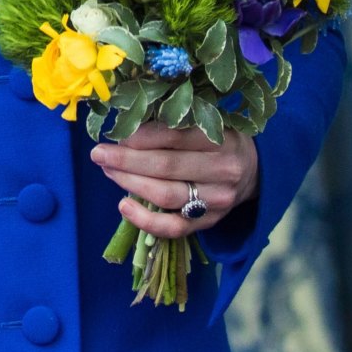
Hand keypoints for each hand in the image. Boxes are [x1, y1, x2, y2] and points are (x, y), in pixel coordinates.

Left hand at [90, 124, 256, 239]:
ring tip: (108, 171)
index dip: (140, 136)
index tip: (116, 134)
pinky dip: (145, 220)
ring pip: (166, 195)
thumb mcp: (203, 124)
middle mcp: (223, 170)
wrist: (252, 171)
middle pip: (166, 166)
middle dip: (126, 160)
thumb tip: (124, 127)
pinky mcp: (209, 222)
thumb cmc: (216, 141)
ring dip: (130, 183)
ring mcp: (217, 200)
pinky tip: (124, 206)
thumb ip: (171, 126)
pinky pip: (174, 228)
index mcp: (221, 139)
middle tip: (99, 153)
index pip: (175, 136)